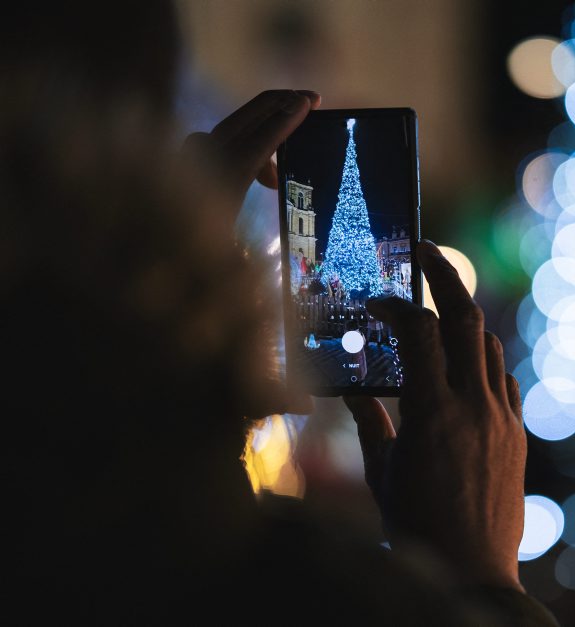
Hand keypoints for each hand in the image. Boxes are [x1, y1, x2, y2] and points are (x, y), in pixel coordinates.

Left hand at [181, 90, 319, 418]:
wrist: (103, 345)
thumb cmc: (167, 343)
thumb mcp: (218, 364)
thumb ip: (261, 387)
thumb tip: (304, 410)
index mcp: (197, 230)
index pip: (238, 157)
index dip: (274, 127)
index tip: (306, 106)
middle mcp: (174, 208)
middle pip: (221, 134)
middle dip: (266, 113)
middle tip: (304, 103)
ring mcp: (165, 201)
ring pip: (207, 144)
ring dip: (250, 136)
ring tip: (286, 146)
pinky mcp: (164, 203)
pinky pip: (201, 162)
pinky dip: (233, 156)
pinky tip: (260, 185)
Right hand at [345, 241, 526, 591]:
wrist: (473, 572)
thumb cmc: (416, 528)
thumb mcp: (381, 473)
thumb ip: (369, 421)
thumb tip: (351, 388)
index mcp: (430, 413)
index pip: (419, 330)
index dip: (398, 303)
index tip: (380, 299)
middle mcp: (473, 407)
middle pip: (466, 319)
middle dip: (445, 276)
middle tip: (426, 252)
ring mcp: (502, 419)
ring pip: (490, 346)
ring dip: (463, 322)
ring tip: (439, 314)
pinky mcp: (518, 434)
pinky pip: (504, 381)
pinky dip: (483, 364)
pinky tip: (464, 371)